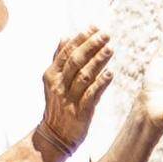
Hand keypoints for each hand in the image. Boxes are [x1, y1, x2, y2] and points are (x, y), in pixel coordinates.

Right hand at [34, 26, 119, 155]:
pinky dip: (100, 84)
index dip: (81, 38)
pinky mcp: (80, 112)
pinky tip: (110, 74)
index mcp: (52, 74)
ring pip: (84, 76)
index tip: (95, 26)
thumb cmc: (58, 104)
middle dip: (91, 46)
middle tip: (106, 34)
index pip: (67, 52)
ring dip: (98, 61)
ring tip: (110, 49)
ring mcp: (69, 98)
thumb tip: (64, 36)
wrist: (55, 134)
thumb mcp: (53, 80)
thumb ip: (59, 58)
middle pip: (75, 61)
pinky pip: (91, 95)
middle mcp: (59, 84)